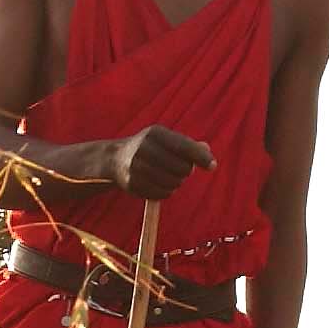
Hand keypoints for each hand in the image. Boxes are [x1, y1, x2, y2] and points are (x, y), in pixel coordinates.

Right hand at [103, 124, 219, 200]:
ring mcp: (136, 167)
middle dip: (186, 171)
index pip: (183, 146)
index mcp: (155, 133)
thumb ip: (188, 145)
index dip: (201, 157)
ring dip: (176, 182)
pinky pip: (162, 194)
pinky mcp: (132, 184)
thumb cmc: (150, 147)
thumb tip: (207, 150)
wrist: (116, 159)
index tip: (212, 166)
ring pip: (173, 183)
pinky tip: (158, 183)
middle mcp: (144, 148)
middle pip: (182, 168)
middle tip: (178, 168)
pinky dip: (165, 191)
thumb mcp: (167, 140)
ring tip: (167, 175)